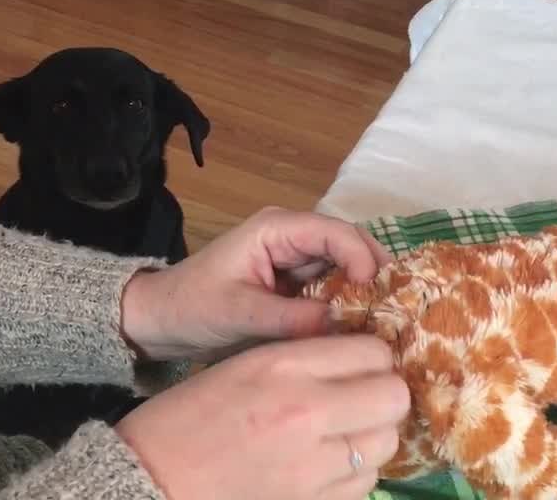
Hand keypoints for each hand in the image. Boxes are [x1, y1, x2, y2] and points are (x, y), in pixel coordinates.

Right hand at [115, 333, 409, 499]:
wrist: (149, 481)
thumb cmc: (189, 418)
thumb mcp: (244, 365)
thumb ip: (304, 358)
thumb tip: (360, 357)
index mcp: (284, 366)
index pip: (372, 351)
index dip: (372, 358)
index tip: (362, 367)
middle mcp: (307, 411)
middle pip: (394, 396)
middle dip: (383, 396)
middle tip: (362, 401)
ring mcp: (313, 465)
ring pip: (385, 443)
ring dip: (370, 437)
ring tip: (341, 436)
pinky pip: (364, 483)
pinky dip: (352, 474)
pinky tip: (325, 467)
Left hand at [120, 206, 393, 363]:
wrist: (159, 321)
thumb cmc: (191, 307)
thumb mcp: (238, 314)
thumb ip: (290, 318)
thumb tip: (343, 325)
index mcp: (277, 229)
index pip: (335, 233)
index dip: (362, 259)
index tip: (377, 295)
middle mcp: (293, 236)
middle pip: (350, 246)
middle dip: (374, 275)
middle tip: (397, 310)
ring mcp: (297, 259)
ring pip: (346, 268)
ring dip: (365, 292)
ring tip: (386, 321)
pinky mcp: (296, 283)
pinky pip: (333, 288)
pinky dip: (349, 305)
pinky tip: (363, 328)